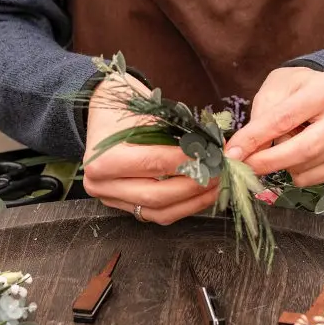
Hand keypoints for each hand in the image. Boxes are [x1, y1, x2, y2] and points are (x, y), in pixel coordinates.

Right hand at [83, 74, 217, 223]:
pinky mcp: (125, 208)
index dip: (186, 161)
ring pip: (160, 211)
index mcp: (103, 159)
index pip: (153, 163)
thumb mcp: (148, 115)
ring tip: (218, 184)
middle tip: (220, 170)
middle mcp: (103, 185)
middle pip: (157, 195)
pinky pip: (159, 214)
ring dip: (194, 201)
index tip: (212, 154)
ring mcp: (112, 200)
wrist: (103, 116)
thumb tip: (214, 148)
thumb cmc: (124, 110)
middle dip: (194, 185)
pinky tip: (203, 194)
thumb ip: (177, 135)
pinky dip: (185, 206)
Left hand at [225, 67, 323, 185]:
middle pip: (304, 149)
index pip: (285, 119)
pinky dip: (297, 174)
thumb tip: (242, 152)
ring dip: (283, 166)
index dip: (255, 139)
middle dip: (269, 162)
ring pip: (308, 166)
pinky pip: (317, 178)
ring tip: (278, 148)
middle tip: (244, 167)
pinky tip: (295, 158)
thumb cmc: (296, 89)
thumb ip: (260, 118)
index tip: (232, 154)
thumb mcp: (274, 89)